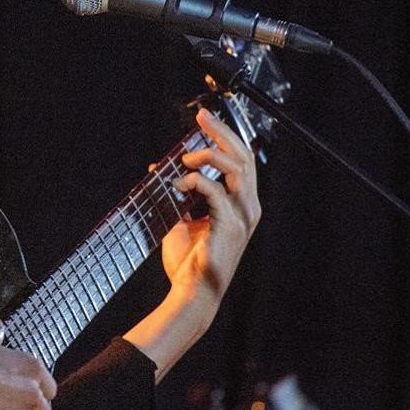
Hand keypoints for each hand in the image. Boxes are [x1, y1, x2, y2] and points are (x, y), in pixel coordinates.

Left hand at [165, 108, 261, 297]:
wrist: (191, 292)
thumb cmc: (189, 262)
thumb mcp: (181, 220)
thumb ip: (178, 194)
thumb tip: (160, 167)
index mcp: (242, 205)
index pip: (242, 160)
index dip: (226, 136)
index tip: (204, 119)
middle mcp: (248, 208)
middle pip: (244, 156)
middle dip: (221, 133)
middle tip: (201, 118)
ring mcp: (242, 217)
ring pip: (237, 168)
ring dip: (210, 155)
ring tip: (187, 158)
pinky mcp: (230, 225)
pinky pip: (215, 191)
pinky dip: (195, 181)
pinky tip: (179, 184)